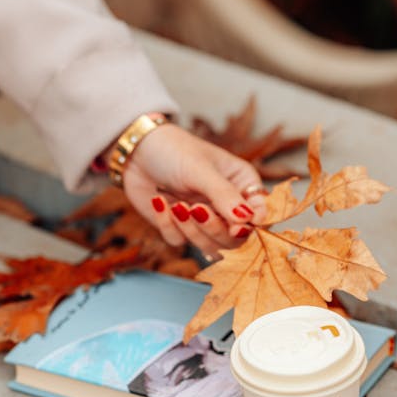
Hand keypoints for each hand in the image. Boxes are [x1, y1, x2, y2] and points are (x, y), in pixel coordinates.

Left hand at [122, 123, 266, 255]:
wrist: (136, 151)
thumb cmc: (174, 150)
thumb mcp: (201, 170)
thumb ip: (224, 196)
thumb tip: (247, 220)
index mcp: (243, 185)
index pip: (260, 215)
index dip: (251, 226)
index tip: (237, 227)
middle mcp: (228, 206)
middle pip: (236, 239)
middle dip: (215, 229)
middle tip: (196, 210)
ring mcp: (205, 220)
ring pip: (209, 246)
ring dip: (191, 230)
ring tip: (176, 205)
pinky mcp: (181, 228)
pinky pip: (180, 242)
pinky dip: (168, 226)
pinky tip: (160, 202)